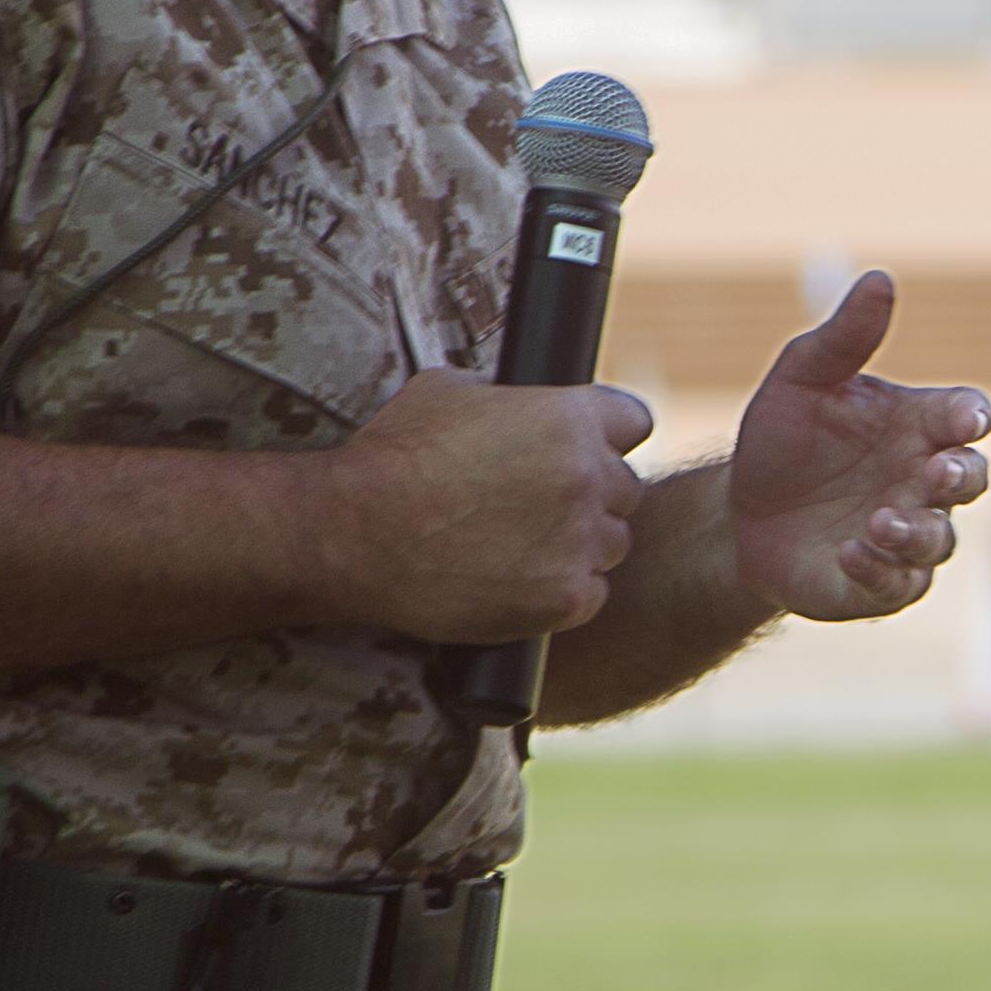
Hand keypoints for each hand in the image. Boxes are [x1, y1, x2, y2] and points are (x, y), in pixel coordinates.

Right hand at [319, 371, 657, 643]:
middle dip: (590, 497)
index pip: (634, 422)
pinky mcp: (565, 599)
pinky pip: (589, 595)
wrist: (356, 533)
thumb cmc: (392, 457)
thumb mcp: (447, 390)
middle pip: (626, 489)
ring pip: (611, 544)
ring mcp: (580, 541)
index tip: (586, 452)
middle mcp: (588, 477)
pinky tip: (517, 584)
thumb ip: (502, 395)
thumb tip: (513, 399)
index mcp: (570, 417)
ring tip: (519, 549)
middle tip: (539, 509)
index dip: (608, 437)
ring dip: (578, 546)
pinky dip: (561, 593)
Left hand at [721, 274, 990, 622]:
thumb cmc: (784, 439)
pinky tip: (851, 552)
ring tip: (880, 522)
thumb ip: (845, 337)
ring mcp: (908, 537)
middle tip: (936, 473)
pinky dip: (881, 571)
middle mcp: (924, 482)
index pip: (965, 416)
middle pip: (972, 479)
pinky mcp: (880, 585)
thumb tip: (880, 277)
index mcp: (918, 426)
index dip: (970, 418)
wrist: (738, 513)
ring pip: (940, 540)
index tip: (963, 419)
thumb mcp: (802, 378)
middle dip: (962, 477)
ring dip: (918, 532)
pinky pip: (900, 586)